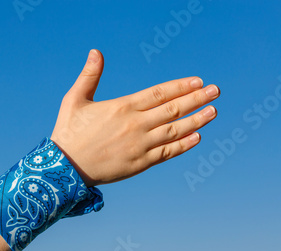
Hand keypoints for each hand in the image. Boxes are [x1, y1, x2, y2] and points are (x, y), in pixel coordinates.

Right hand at [51, 49, 219, 186]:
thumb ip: (89, 76)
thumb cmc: (68, 132)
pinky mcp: (138, 164)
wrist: (64, 168)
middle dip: (196, 99)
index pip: (159, 93)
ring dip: (196, 120)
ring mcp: (139, 145)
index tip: (198, 82)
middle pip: (172, 109)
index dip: (181, 86)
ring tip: (213, 111)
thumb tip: (96, 52)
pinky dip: (183, 145)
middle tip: (216, 91)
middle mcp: (135, 125)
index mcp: (122, 107)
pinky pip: (166, 152)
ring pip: (174, 130)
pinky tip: (196, 137)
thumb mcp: (74, 99)